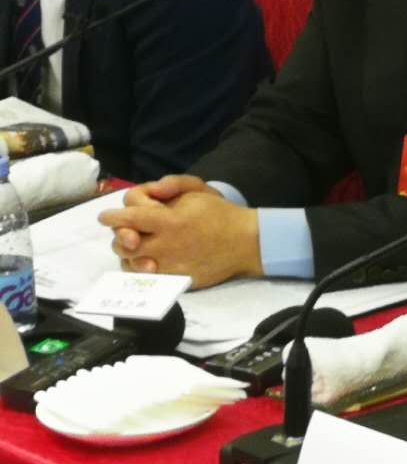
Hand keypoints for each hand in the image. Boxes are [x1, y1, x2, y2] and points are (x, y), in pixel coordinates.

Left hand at [98, 178, 261, 289]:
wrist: (245, 242)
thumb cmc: (220, 213)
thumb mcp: (200, 189)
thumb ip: (174, 183)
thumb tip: (153, 189)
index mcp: (170, 219)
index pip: (129, 217)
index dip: (113, 216)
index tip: (105, 217)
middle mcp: (165, 244)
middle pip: (124, 242)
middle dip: (120, 235)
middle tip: (124, 232)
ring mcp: (168, 265)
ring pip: (130, 262)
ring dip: (126, 253)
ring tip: (133, 245)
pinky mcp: (174, 279)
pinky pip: (145, 277)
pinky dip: (139, 268)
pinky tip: (145, 260)